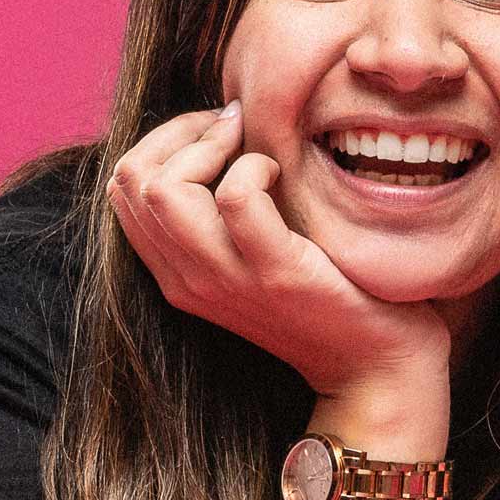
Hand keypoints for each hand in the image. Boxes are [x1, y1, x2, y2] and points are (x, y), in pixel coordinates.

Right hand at [109, 103, 450, 404]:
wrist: (377, 370)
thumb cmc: (329, 298)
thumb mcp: (257, 259)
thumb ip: (226, 216)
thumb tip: (223, 130)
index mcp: (178, 275)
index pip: (123, 189)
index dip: (164, 142)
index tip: (218, 132)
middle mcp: (190, 280)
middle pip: (131, 181)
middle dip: (181, 133)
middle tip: (236, 128)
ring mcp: (228, 280)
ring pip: (165, 189)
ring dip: (211, 144)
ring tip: (256, 149)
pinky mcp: (277, 274)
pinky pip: (236, 198)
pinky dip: (257, 166)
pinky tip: (284, 174)